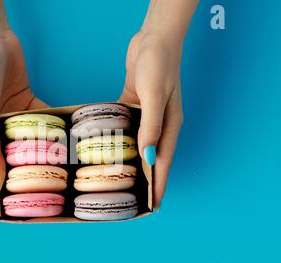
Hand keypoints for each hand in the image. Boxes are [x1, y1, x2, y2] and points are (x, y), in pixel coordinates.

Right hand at [0, 30, 47, 198]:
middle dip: (21, 179)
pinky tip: (62, 143)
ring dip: (39, 157)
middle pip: (9, 161)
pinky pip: (38, 124)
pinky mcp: (25, 106)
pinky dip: (48, 133)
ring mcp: (10, 119)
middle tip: (39, 196)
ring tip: (56, 175)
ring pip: (26, 145)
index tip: (6, 212)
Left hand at [119, 32, 183, 210]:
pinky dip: (120, 140)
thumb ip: (151, 126)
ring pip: (139, 145)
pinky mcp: (135, 106)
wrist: (153, 39)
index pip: (164, 162)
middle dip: (147, 180)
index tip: (155, 206)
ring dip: (132, 162)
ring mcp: (147, 115)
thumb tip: (148, 156)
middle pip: (153, 158)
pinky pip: (128, 128)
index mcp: (170, 125)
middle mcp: (160, 124)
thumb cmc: (159, 64)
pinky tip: (110, 149)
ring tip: (122, 180)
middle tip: (136, 200)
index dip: (160, 185)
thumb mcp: (154, 95)